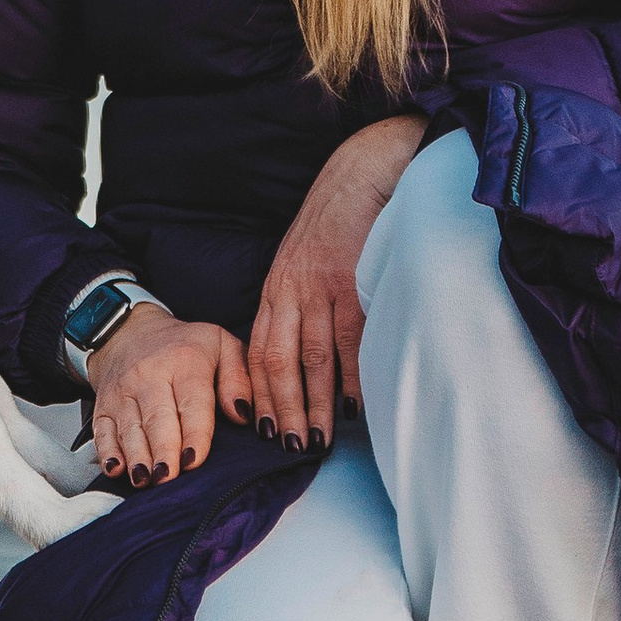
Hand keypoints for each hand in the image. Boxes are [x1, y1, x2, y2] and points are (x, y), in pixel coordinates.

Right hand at [86, 302, 247, 489]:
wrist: (131, 332)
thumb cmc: (184, 347)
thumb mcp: (221, 345)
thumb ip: (239, 378)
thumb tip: (243, 414)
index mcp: (185, 362)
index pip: (192, 402)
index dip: (193, 433)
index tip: (194, 460)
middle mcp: (149, 376)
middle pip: (157, 420)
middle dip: (163, 451)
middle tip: (169, 478)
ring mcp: (123, 393)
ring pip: (130, 429)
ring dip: (136, 457)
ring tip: (145, 480)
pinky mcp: (104, 406)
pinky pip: (102, 431)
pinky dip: (107, 452)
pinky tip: (116, 469)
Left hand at [246, 116, 423, 453]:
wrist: (361, 174)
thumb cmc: (335, 226)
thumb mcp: (301, 263)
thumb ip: (296, 305)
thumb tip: (301, 360)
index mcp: (276, 288)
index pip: (259, 351)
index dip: (260, 393)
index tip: (267, 428)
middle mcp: (292, 290)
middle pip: (279, 361)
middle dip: (284, 408)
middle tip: (293, 446)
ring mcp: (323, 287)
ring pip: (314, 357)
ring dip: (317, 402)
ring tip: (322, 437)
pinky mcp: (355, 281)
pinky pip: (351, 338)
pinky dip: (352, 374)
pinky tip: (355, 402)